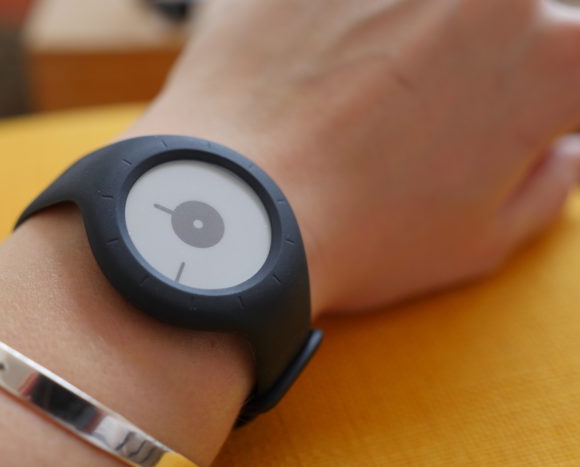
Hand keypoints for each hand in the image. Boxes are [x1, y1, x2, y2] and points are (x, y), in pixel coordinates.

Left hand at [126, 0, 579, 313]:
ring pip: (417, 4)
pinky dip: (328, 21)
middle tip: (422, 98)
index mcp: (551, 60)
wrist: (235, 215)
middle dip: (476, 52)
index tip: (507, 117)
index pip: (571, 55)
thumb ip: (544, 186)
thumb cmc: (358, 237)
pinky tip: (307, 63)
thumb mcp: (478, 242)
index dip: (544, 94)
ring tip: (352, 89)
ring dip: (399, 30)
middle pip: (503, 12)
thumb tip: (561, 150)